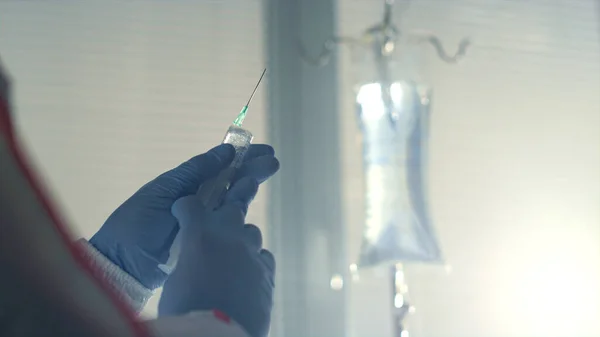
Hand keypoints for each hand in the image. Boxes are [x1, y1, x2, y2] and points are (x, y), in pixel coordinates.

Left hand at [89, 143, 278, 289]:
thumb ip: (194, 172)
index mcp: (186, 186)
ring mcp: (205, 223)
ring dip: (251, 186)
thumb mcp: (165, 191)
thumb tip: (226, 151)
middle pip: (230, 183)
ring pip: (233, 201)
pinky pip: (229, 226)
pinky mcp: (209, 242)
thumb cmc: (138, 224)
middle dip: (252, 170)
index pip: (219, 167)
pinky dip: (242, 215)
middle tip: (274, 161)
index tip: (263, 150)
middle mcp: (199, 203)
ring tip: (269, 172)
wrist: (122, 264)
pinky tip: (254, 204)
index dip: (241, 158)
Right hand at [159, 177, 274, 336]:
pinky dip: (255, 262)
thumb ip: (188, 259)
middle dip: (228, 206)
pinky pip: (263, 257)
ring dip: (241, 239)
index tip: (183, 211)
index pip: (190, 204)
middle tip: (225, 210)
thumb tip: (196, 260)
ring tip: (233, 253)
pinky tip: (248, 273)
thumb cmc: (187, 308)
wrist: (218, 335)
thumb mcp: (176, 279)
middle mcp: (228, 235)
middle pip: (234, 206)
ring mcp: (251, 252)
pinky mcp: (267, 272)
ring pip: (251, 232)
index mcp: (199, 233)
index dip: (185, 207)